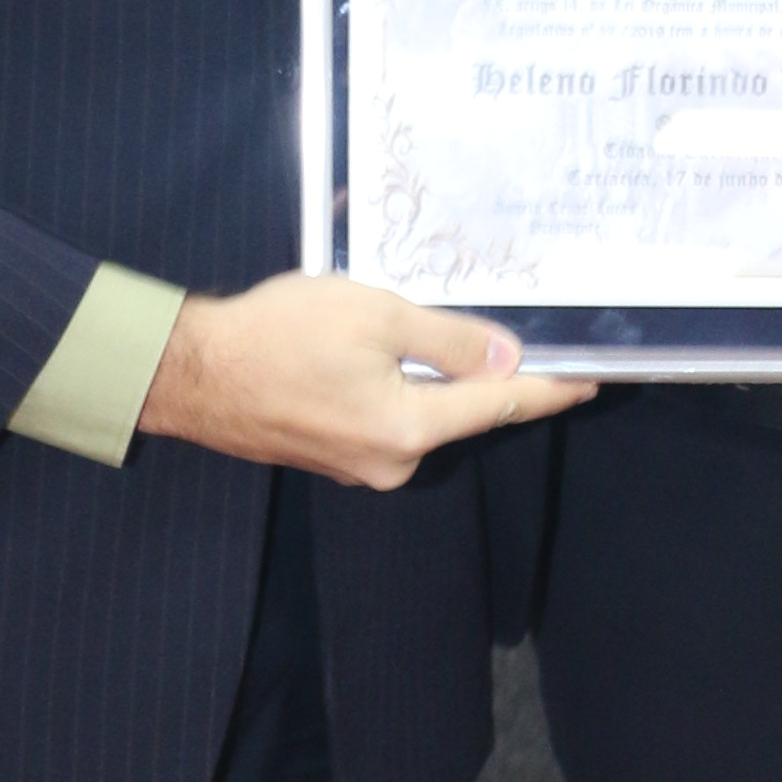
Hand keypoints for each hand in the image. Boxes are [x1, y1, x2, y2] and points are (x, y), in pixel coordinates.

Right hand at [138, 275, 590, 489]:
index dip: (550, 388)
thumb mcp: (374, 315)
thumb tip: (505, 359)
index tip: (591, 379)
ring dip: (426, 377)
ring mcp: (360, 466)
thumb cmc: (275, 335)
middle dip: (481, 374)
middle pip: (460, 413)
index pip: (501, 406)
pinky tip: (369, 354)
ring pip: (419, 415)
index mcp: (408, 429)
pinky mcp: (333, 457)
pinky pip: (384, 419)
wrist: (190, 373)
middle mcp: (391, 463)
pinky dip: (391, 388)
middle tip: (499, 329)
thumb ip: (447, 340)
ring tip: (407, 330)